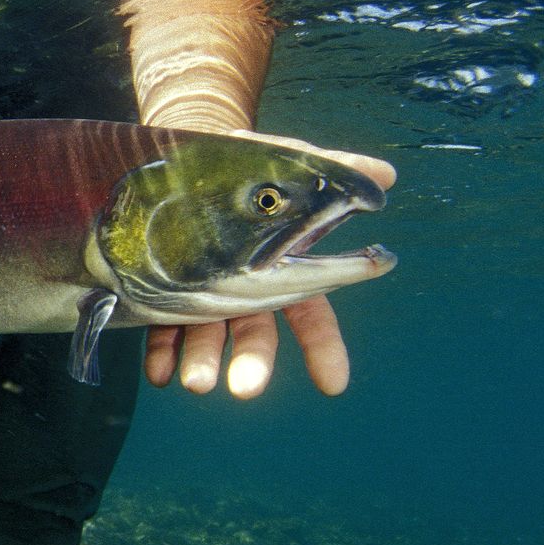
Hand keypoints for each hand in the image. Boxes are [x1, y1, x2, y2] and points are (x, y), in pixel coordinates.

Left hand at [142, 135, 395, 396]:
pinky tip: (158, 372)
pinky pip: (163, 330)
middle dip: (252, 362)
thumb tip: (385, 174)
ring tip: (195, 382)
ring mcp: (205, 297)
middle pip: (255, 334)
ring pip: (208, 337)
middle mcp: (246, 292)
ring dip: (203, 361)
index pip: (312, 318)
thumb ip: (336, 172)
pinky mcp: (165, 294)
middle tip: (245, 387)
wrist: (189, 157)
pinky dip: (161, 352)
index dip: (324, 350)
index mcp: (284, 272)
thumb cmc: (251, 166)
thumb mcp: (291, 162)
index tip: (333, 384)